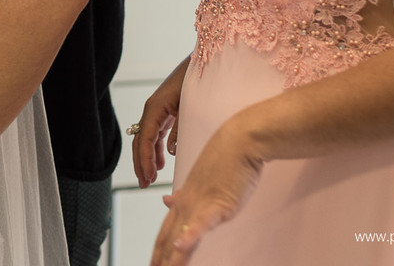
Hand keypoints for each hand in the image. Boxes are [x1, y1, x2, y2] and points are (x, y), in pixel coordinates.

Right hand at [133, 62, 186, 188]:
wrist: (204, 62)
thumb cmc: (197, 81)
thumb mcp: (190, 108)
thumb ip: (180, 130)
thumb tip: (173, 151)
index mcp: (155, 108)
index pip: (145, 139)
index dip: (145, 160)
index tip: (148, 178)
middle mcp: (153, 109)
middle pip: (140, 140)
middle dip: (141, 163)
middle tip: (144, 184)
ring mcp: (157, 109)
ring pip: (146, 138)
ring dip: (147, 157)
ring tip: (151, 177)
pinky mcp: (165, 110)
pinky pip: (155, 133)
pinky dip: (156, 148)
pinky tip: (162, 162)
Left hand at [150, 117, 263, 265]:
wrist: (241, 140)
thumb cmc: (226, 159)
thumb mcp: (200, 179)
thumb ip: (185, 194)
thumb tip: (167, 201)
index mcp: (184, 199)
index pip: (165, 230)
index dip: (158, 250)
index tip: (152, 264)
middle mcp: (187, 203)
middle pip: (168, 237)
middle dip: (159, 259)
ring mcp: (200, 203)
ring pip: (180, 235)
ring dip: (171, 257)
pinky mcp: (217, 203)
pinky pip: (201, 222)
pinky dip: (190, 235)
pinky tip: (180, 247)